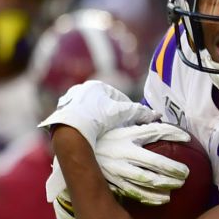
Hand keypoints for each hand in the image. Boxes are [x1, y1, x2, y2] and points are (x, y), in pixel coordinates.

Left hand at [39, 81, 158, 145]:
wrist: (71, 131)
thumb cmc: (98, 118)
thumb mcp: (122, 114)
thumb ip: (139, 112)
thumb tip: (156, 115)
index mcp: (96, 85)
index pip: (118, 97)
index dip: (126, 111)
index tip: (129, 123)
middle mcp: (81, 89)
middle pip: (103, 104)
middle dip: (112, 116)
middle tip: (117, 129)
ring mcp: (69, 101)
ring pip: (91, 111)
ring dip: (99, 120)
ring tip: (104, 133)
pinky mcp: (62, 113)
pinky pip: (79, 118)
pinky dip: (86, 124)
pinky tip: (89, 133)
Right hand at [95, 123, 190, 204]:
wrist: (70, 146)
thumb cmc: (99, 132)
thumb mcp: (116, 121)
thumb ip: (136, 116)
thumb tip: (157, 114)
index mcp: (125, 135)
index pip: (155, 132)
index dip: (173, 133)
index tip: (188, 137)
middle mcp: (122, 152)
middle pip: (154, 162)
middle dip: (173, 168)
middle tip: (186, 173)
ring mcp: (116, 169)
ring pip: (145, 180)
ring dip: (164, 185)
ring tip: (178, 185)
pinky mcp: (110, 182)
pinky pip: (133, 193)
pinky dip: (149, 197)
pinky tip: (162, 200)